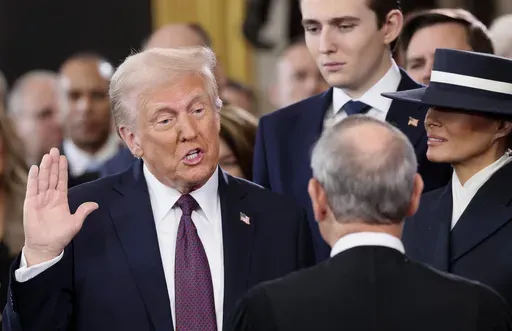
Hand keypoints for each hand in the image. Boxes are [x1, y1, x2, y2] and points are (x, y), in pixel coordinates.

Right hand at [23, 148, 98, 265]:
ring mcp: (40, 199)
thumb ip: (83, 211)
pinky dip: (33, 178)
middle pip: (52, 177)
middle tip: (55, 150)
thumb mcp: (75, 222)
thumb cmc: (60, 236)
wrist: (46, 246)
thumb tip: (96, 204)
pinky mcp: (30, 204)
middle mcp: (50, 197)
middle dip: (54, 164)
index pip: (62, 181)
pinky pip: (32, 189)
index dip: (62, 169)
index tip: (63, 157)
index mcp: (61, 199)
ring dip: (45, 168)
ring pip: (43, 180)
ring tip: (47, 155)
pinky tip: (35, 168)